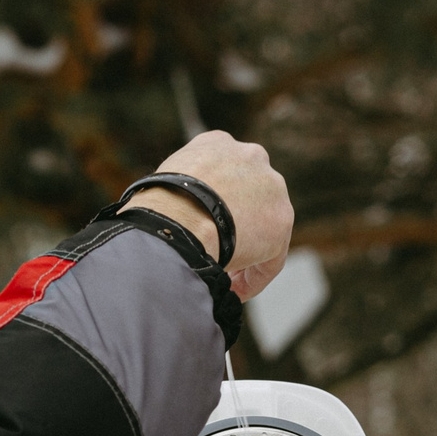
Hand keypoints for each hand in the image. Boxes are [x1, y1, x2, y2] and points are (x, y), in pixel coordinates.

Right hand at [125, 131, 294, 300]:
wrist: (177, 217)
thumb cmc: (155, 208)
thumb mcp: (162, 187)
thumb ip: (177, 196)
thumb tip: (166, 223)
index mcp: (216, 144)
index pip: (223, 174)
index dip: (214, 206)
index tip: (203, 228)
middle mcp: (250, 156)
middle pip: (249, 197)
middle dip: (235, 226)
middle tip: (217, 253)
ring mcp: (271, 185)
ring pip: (264, 226)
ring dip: (247, 252)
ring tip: (225, 278)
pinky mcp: (281, 219)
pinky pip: (271, 256)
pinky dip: (254, 276)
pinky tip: (236, 292)